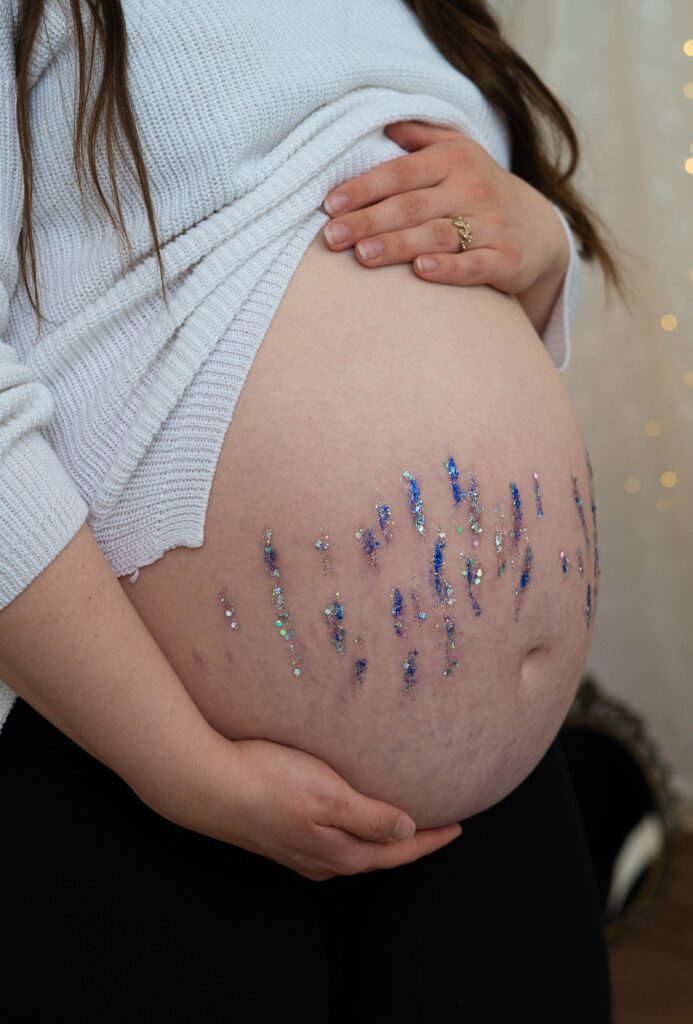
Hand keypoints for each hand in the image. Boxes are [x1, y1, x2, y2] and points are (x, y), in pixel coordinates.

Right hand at [177, 735, 461, 881]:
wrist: (207, 786)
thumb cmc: (269, 782)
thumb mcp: (329, 796)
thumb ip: (371, 817)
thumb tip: (409, 831)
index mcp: (340, 853)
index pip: (399, 850)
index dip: (432, 838)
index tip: (460, 826)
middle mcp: (322, 860)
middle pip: (378, 853)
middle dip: (408, 841)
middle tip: (436, 822)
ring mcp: (299, 851)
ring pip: (353, 847)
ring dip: (379, 835)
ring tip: (397, 816)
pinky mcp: (281, 834)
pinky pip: (331, 838)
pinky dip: (351, 828)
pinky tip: (347, 812)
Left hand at [322, 119, 568, 295]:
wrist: (539, 229)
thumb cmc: (480, 190)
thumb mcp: (458, 152)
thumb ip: (421, 136)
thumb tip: (384, 122)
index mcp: (453, 160)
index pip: (400, 172)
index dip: (364, 188)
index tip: (330, 205)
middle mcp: (472, 189)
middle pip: (412, 206)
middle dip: (369, 221)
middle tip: (333, 237)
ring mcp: (490, 226)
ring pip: (437, 235)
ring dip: (398, 245)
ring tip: (362, 256)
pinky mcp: (505, 259)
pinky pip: (474, 265)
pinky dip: (448, 269)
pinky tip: (421, 271)